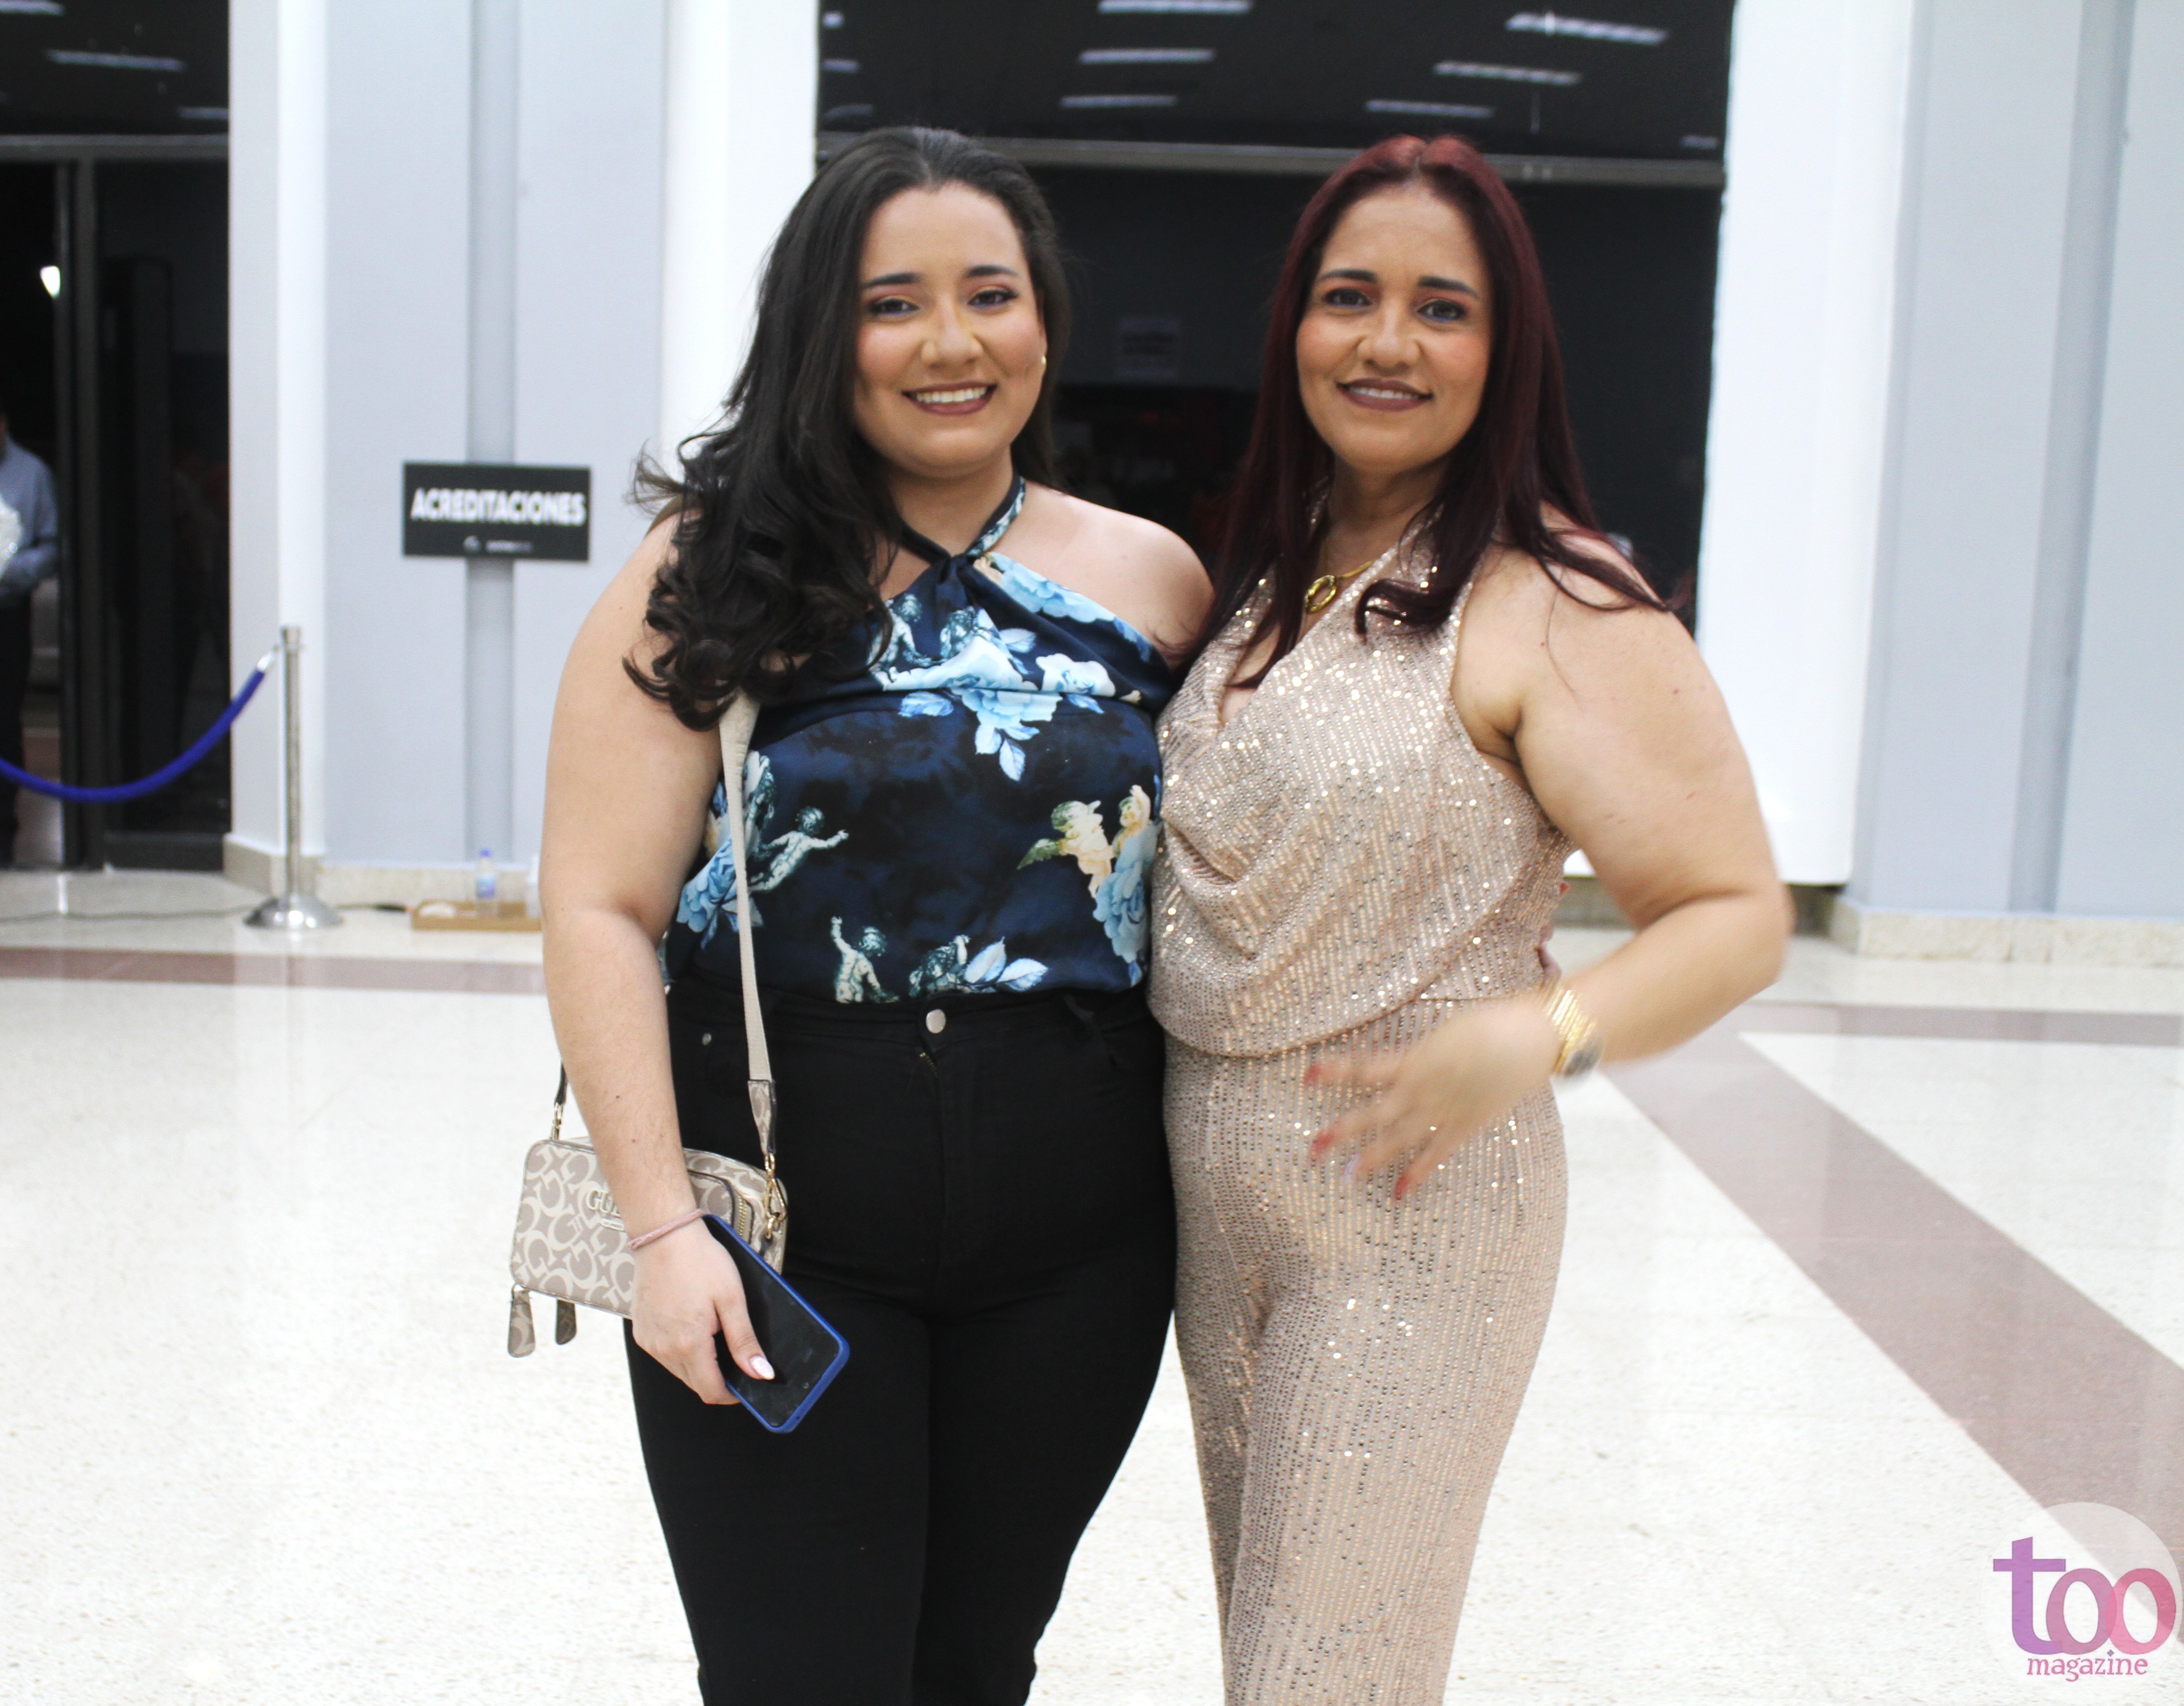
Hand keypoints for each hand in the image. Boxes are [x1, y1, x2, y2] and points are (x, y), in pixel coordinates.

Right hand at [629, 1218, 773, 1404]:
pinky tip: (692, 1324)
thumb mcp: (732, 1299)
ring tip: (713, 1330)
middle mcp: (663, 1349)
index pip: (711, 1392)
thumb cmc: (700, 1261)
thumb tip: (761, 1374)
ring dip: (699, 1363)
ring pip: (679, 1370)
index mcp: (688, 1344)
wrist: (664, 1235)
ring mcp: (649, 1341)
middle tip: (735, 1350)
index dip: (732, 1395)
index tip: (747, 1383)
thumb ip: (745, 1341)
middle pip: (695, 1383)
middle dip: (718, 1377)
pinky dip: (681, 1349)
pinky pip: (664, 1354)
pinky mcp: (641, 1331)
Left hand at [1306, 998, 1560, 1198]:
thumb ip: (1420, 1052)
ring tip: (1346, 1178)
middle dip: (1341, 1131)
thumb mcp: (1445, 1032)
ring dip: (1372, 1158)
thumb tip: (1404, 1063)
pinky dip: (1418, 1174)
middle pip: (1373, 1113)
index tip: (1307, 1076)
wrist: (1530, 1037)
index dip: (1335, 1071)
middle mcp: (1422, 1088)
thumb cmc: (1490, 1022)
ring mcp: (1443, 1110)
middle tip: (1312, 1149)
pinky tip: (1399, 1193)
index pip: (1364, 1067)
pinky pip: (1436, 1154)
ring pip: (1399, 1138)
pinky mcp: (1465, 1125)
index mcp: (1414, 1059)